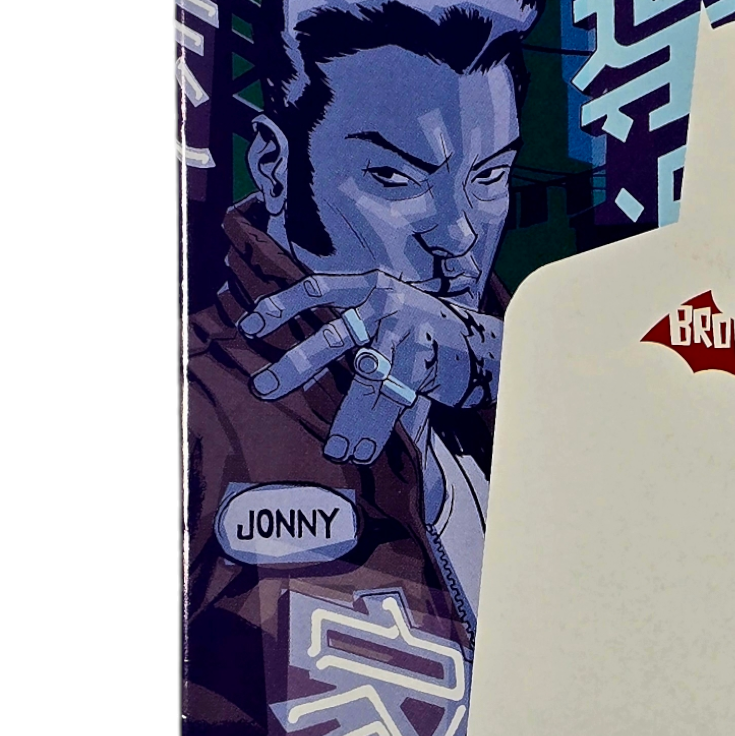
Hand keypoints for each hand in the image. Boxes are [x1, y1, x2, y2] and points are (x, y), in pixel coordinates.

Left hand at [238, 271, 501, 464]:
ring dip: (349, 418)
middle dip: (296, 365)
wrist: (487, 343)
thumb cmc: (422, 334)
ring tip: (334, 448)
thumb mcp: (386, 316)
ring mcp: (408, 327)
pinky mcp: (428, 354)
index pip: (317, 289)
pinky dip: (380, 427)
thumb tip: (294, 363)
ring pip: (368, 378)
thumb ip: (352, 328)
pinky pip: (398, 396)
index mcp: (368, 286)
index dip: (281, 306)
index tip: (247, 327)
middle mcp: (385, 301)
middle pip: (333, 336)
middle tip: (262, 388)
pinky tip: (365, 449)